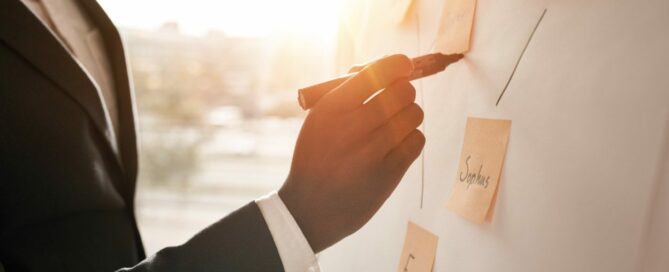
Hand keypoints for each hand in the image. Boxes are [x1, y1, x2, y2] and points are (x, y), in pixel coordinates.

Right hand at [279, 54, 424, 252]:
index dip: (398, 64)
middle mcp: (354, 126)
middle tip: (396, 102)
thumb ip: (349, 93)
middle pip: (403, 90)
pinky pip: (418, 139)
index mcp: (332, 107)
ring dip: (409, 115)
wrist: (310, 208)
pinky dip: (411, 139)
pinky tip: (396, 145)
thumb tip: (390, 69)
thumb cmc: (317, 156)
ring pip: (415, 114)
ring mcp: (373, 150)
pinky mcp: (389, 172)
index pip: (378, 71)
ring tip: (394, 126)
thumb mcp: (319, 119)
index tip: (404, 66)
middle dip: (404, 92)